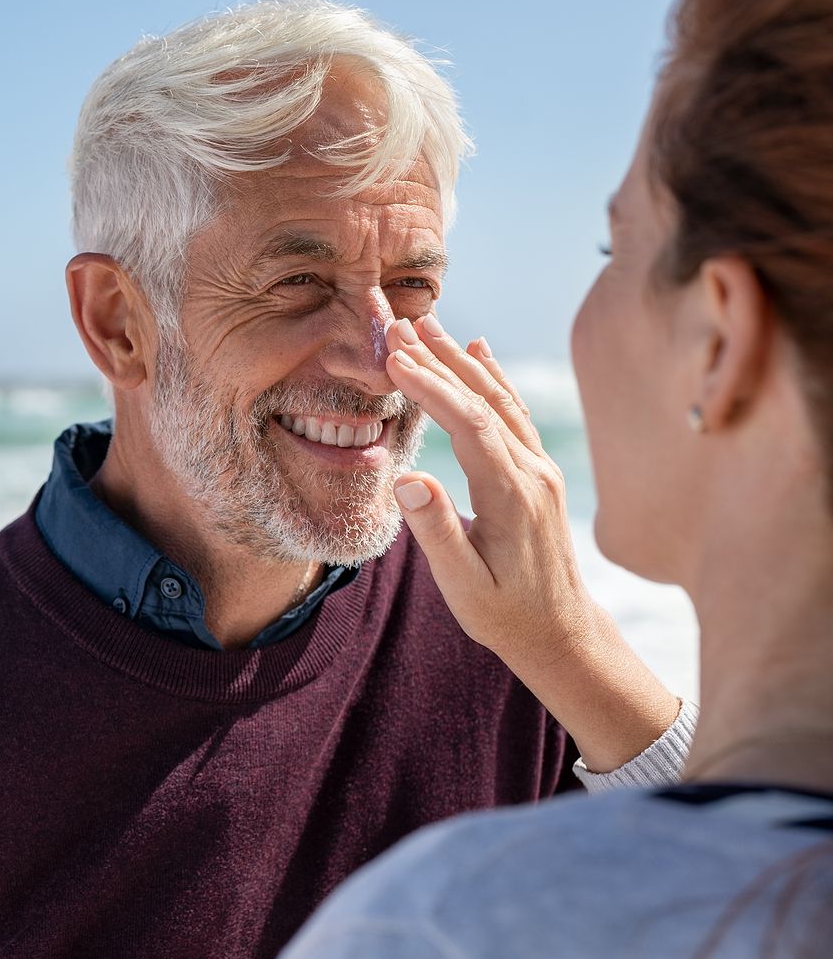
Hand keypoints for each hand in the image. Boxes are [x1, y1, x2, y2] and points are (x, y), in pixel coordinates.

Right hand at [384, 313, 678, 771]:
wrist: (561, 633)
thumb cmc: (505, 615)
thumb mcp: (464, 587)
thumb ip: (437, 532)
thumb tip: (409, 478)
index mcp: (513, 496)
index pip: (470, 425)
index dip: (433, 387)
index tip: (396, 357)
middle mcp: (533, 472)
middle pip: (485, 400)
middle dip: (440, 359)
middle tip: (399, 325)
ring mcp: (541, 468)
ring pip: (500, 400)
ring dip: (462, 360)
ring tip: (427, 324)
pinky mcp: (539, 472)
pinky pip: (514, 412)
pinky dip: (492, 376)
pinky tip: (477, 351)